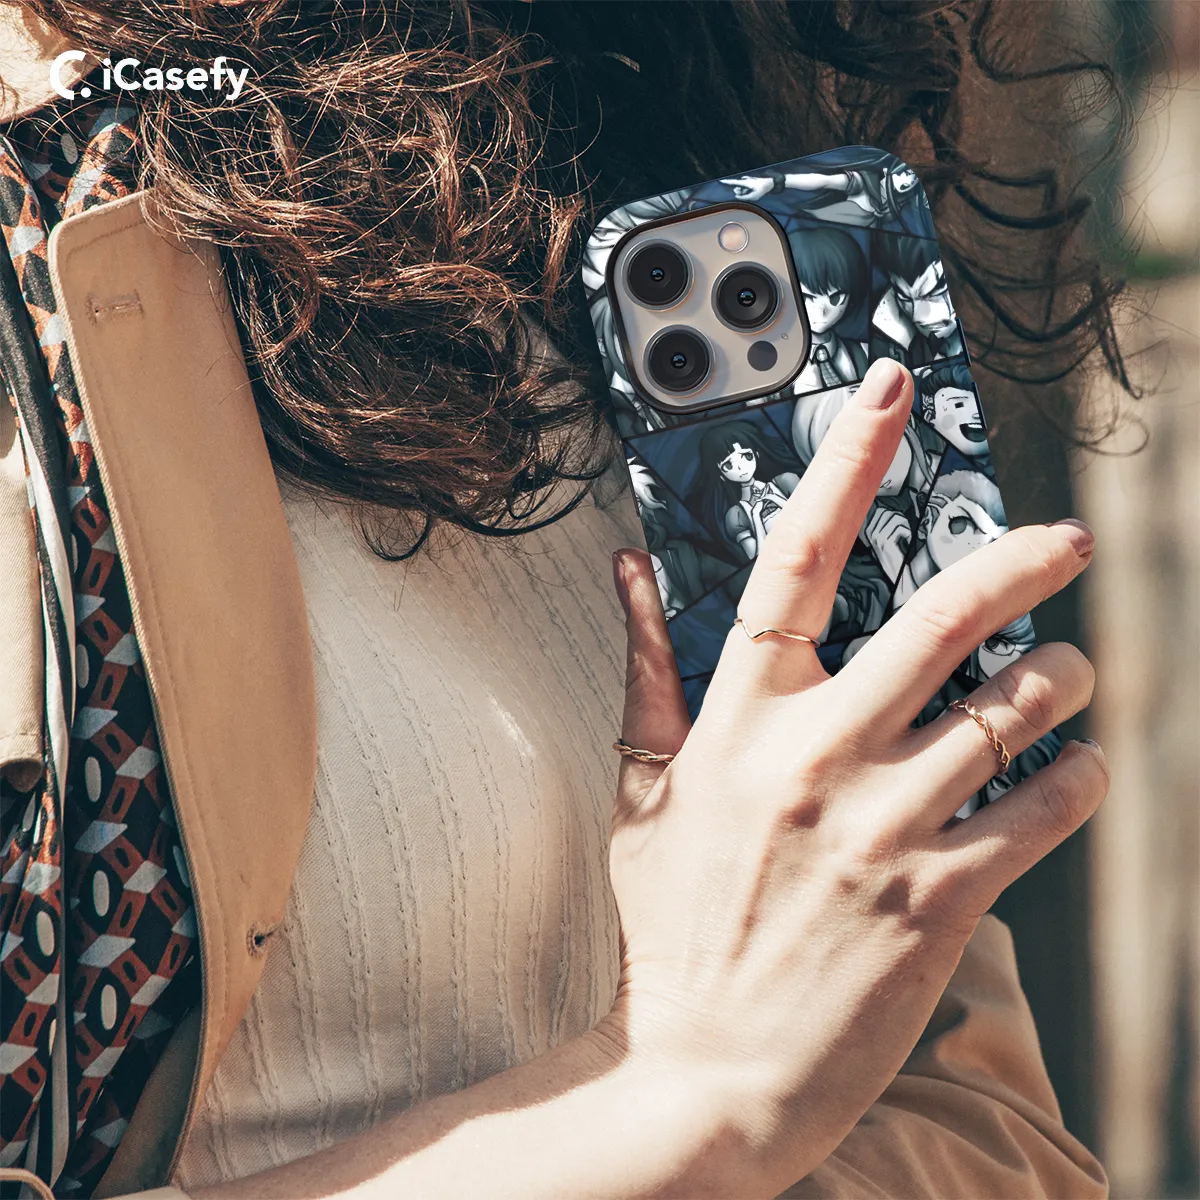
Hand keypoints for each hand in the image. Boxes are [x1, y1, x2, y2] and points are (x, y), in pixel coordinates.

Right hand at [605, 359, 1105, 1193]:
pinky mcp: (940, 898)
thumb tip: (628, 571)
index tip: (889, 396)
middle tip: (1066, 541)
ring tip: (1071, 676)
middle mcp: (815, 757)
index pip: (793, 562)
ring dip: (1062, 681)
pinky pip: (1041, 809)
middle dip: (1021, 563)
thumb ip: (645, 671)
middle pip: (940, 619)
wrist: (704, 1070)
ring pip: (1011, 711)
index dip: (844, 466)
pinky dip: (1077, 776)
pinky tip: (1075, 768)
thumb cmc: (672, 926)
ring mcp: (882, 826)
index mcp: (738, 721)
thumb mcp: (642, 792)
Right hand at [721, 174, 773, 201]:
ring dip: (742, 192)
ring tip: (750, 193)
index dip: (727, 182)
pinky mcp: (750, 183)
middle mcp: (745, 181)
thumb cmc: (762, 189)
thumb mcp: (753, 196)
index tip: (721, 181)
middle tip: (744, 194)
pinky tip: (751, 192)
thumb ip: (744, 197)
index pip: (734, 182)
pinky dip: (746, 192)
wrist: (770, 183)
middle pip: (737, 187)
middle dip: (738, 192)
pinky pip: (745, 188)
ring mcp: (748, 181)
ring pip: (741, 188)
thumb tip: (736, 197)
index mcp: (745, 183)